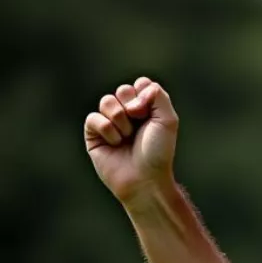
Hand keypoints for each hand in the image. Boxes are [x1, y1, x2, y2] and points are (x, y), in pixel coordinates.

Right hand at [84, 78, 178, 207]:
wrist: (145, 178)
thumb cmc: (158, 153)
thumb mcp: (167, 120)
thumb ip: (158, 95)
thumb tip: (138, 86)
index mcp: (146, 109)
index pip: (139, 84)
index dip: (144, 96)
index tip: (149, 114)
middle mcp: (128, 114)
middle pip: (122, 90)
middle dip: (132, 107)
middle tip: (138, 127)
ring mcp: (110, 122)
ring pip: (107, 101)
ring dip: (120, 120)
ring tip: (126, 138)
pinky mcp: (94, 133)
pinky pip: (94, 118)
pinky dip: (107, 130)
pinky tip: (115, 144)